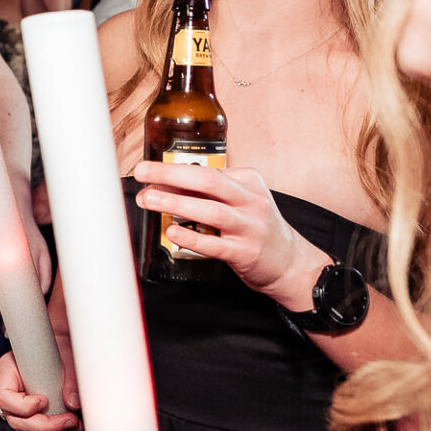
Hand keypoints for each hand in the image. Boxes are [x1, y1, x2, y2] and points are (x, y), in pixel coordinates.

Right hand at [0, 350, 79, 430]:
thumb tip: (73, 403)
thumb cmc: (60, 347)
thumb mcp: (66, 355)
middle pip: (15, 419)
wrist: (61, 348)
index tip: (45, 401)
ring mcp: (14, 405)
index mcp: (8, 369)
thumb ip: (70, 379)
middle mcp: (7, 389)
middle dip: (44, 426)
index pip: (3, 397)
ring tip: (73, 430)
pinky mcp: (25, 415)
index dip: (23, 406)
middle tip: (70, 422)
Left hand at [130, 162, 329, 307]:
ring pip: (212, 211)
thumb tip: (164, 185)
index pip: (208, 170)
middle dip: (171, 174)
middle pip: (209, 180)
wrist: (289, 261)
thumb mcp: (241, 200)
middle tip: (142, 173)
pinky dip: (191, 238)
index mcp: (248, 181)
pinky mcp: (246, 253)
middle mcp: (251, 201)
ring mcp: (251, 227)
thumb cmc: (256, 227)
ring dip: (177, 204)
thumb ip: (210, 193)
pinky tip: (172, 233)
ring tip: (149, 200)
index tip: (148, 169)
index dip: (174, 168)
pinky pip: (216, 245)